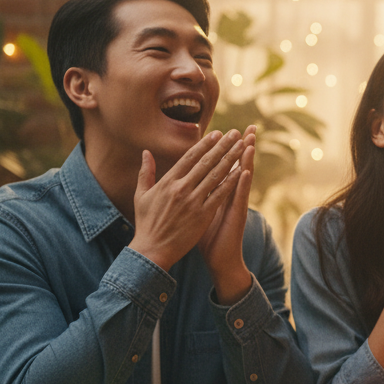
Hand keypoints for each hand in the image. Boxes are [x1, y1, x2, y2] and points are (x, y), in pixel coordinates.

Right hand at [129, 130, 246, 271]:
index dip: (204, 144)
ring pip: (215, 175)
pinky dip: (231, 182)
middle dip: (222, 146)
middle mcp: (181, 188)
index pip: (189, 158)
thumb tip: (146, 153)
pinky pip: (220, 194)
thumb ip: (146, 172)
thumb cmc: (146, 223)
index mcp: (168, 182)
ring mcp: (193, 201)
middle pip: (206, 162)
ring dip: (230, 159)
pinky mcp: (203, 215)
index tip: (217, 134)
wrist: (152, 250)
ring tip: (242, 146)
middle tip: (235, 133)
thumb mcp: (141, 195)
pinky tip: (241, 171)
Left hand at [199, 126, 256, 304]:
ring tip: (249, 140)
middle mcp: (229, 195)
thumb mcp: (197, 214)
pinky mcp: (237, 215)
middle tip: (247, 128)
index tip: (224, 131)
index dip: (223, 149)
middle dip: (240, 146)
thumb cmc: (207, 239)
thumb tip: (184, 185)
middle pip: (235, 165)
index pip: (221, 166)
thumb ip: (193, 197)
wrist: (220, 260)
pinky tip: (246, 170)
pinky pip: (241, 196)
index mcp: (217, 193)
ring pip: (242, 176)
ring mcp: (235, 204)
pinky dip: (243, 183)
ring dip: (246, 159)